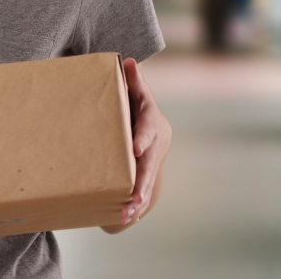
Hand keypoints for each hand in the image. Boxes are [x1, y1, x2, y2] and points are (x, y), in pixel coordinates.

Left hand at [118, 57, 170, 227]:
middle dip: (143, 181)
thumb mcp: (136, 91)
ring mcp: (153, 160)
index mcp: (152, 122)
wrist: (150, 125)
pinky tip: (125, 219)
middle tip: (134, 197)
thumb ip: (132, 80)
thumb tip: (128, 61)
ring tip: (126, 215)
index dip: (144, 139)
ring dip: (138, 199)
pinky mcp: (147, 172)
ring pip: (148, 181)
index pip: (148, 129)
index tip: (136, 150)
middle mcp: (155, 144)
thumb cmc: (136, 105)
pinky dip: (136, 204)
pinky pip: (143, 190)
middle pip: (150, 164)